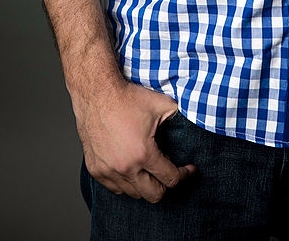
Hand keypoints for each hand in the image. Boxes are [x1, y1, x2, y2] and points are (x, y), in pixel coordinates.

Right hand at [74, 77, 195, 201]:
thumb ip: (179, 118)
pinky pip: (114, 188)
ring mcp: (108, 171)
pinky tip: (132, 168)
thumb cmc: (127, 97)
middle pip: (153, 195)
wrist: (97, 92)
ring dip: (145, 184)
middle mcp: (125, 167)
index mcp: (143, 154)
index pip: (170, 179)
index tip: (188, 169)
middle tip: (169, 172)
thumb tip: (193, 125)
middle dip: (166, 185)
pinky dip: (126, 182)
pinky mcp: (95, 169)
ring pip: (133, 193)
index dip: (184, 175)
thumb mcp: (161, 104)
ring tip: (150, 168)